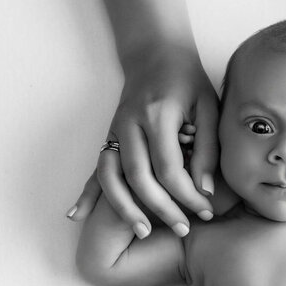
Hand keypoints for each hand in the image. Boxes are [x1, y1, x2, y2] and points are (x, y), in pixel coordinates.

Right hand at [69, 44, 218, 237]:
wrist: (156, 54)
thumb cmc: (187, 81)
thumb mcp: (207, 108)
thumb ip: (207, 149)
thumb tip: (205, 191)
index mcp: (156, 115)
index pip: (169, 167)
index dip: (188, 195)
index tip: (206, 211)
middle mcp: (129, 125)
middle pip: (139, 177)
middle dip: (161, 208)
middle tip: (183, 229)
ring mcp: (114, 131)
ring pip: (110, 176)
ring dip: (124, 208)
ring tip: (143, 231)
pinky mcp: (108, 137)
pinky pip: (95, 169)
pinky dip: (86, 194)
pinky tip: (77, 216)